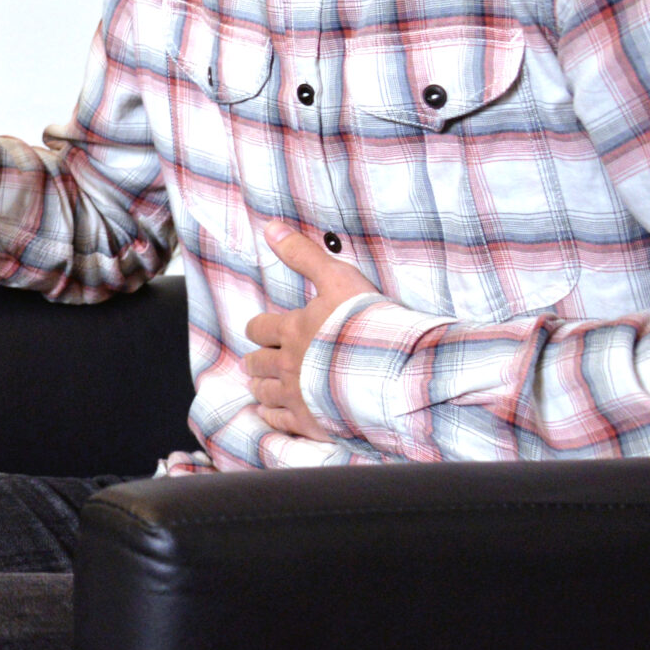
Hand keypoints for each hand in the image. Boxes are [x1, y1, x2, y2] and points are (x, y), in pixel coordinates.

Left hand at [241, 222, 377, 440]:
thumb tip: (271, 228)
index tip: (262, 330)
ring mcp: (297, 394)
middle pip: (256, 362)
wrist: (393, 372)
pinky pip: (278, 421)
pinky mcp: (309, 421)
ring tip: (262, 385)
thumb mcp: (338, 279)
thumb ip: (304, 254)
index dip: (259, 328)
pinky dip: (272, 416)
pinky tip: (273, 414)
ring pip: (263, 392)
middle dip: (257, 359)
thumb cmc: (368, 324)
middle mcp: (288, 363)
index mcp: (293, 330)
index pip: (259, 328)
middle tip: (259, 360)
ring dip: (260, 386)